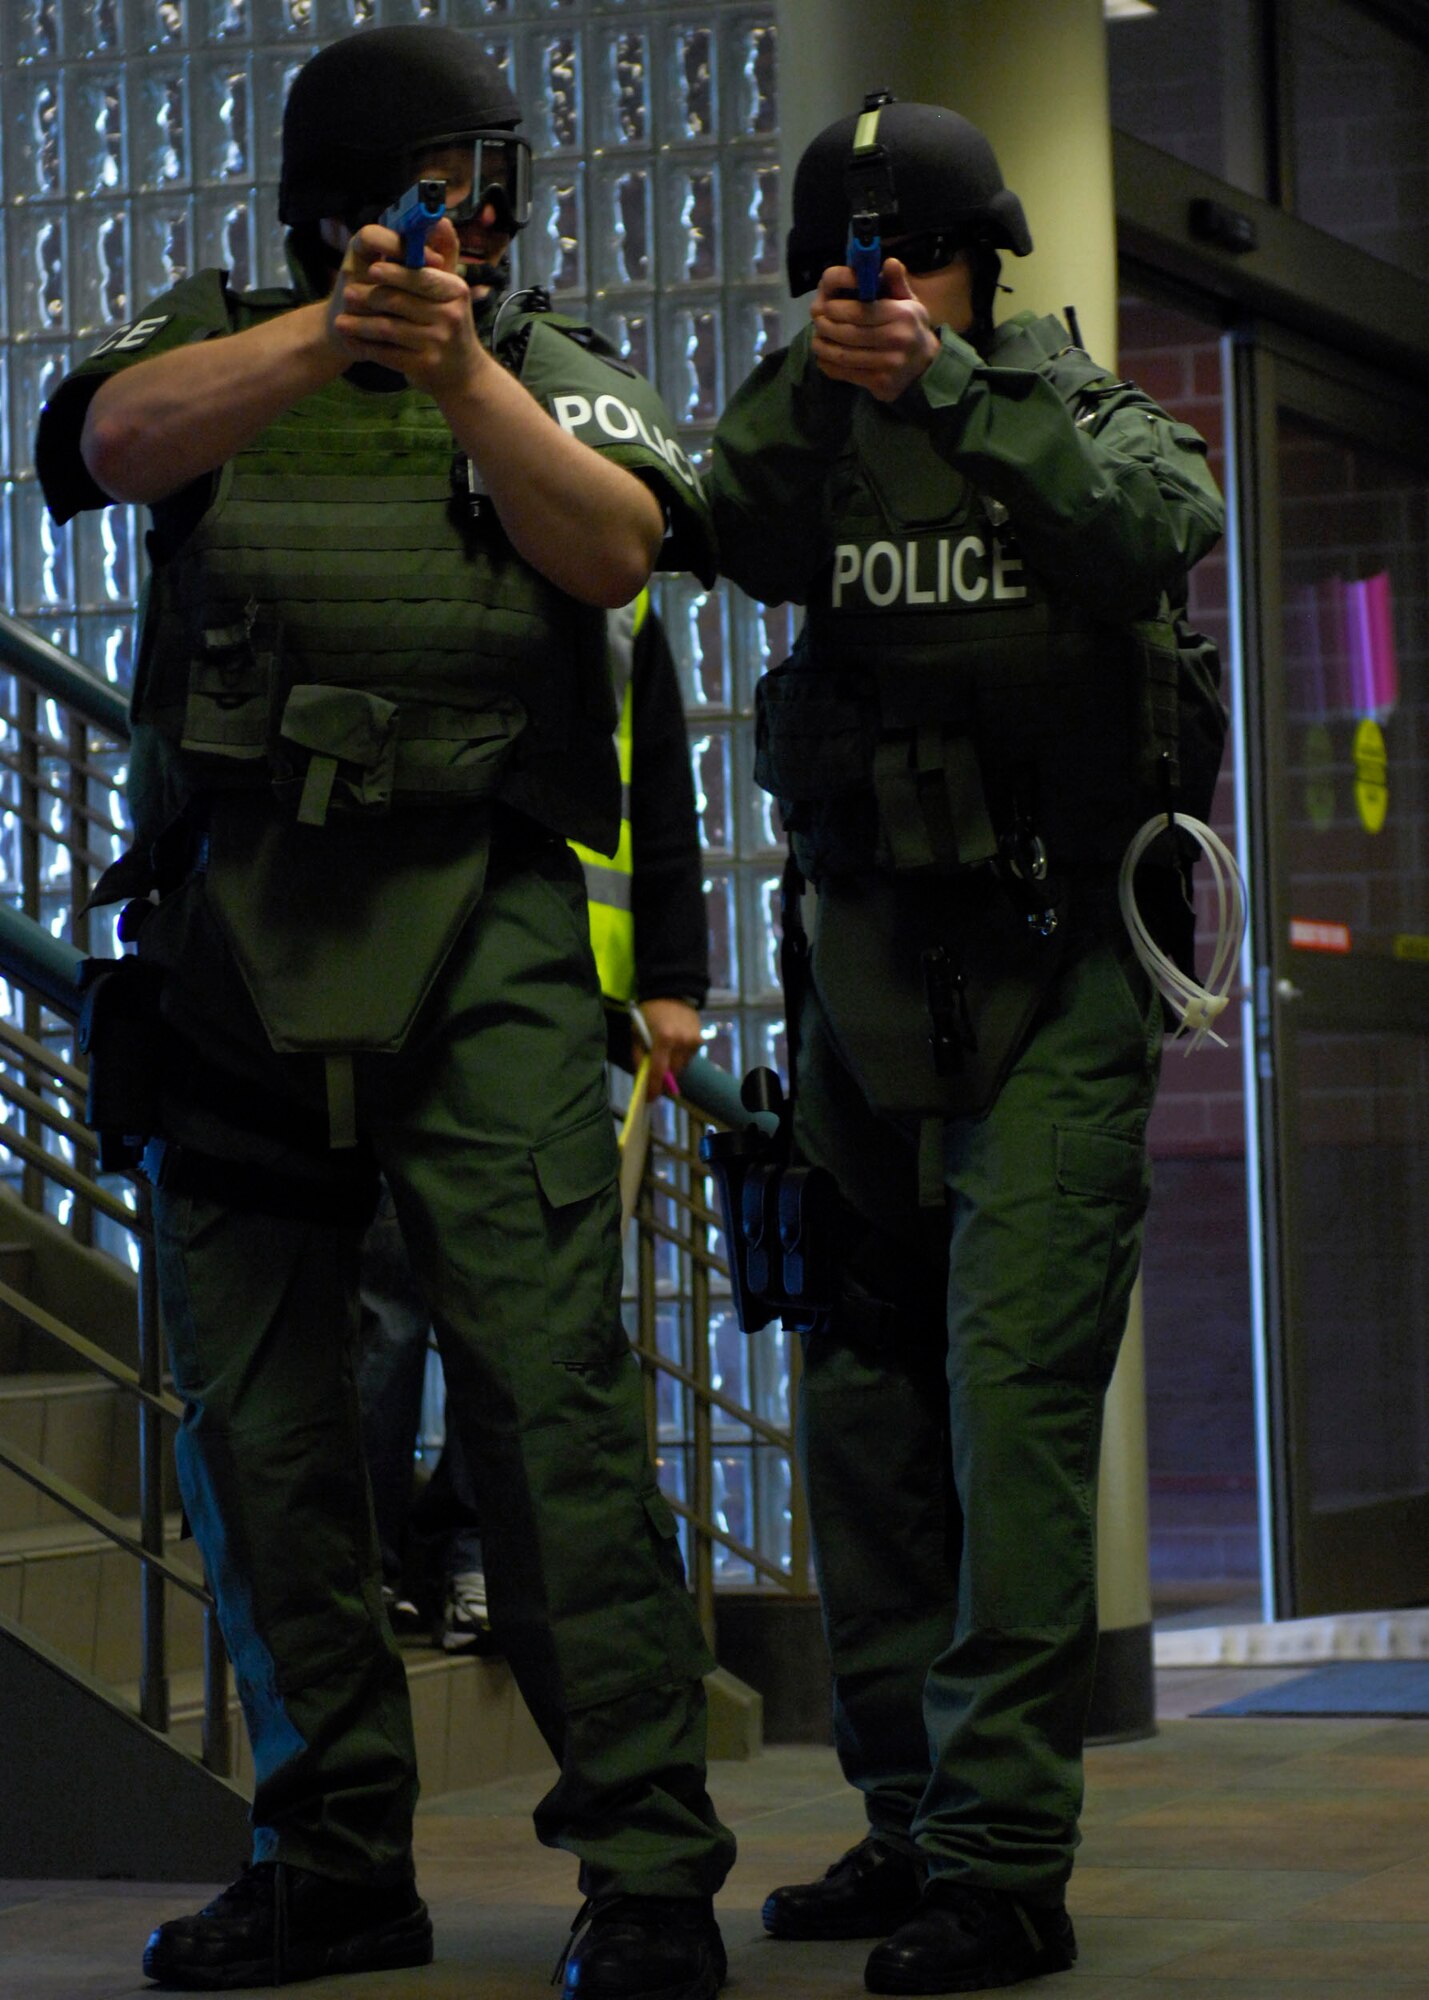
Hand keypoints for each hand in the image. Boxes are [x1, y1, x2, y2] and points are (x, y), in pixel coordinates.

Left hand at [326, 216, 489, 399]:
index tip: (372, 269)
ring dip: (360, 325)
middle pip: (400, 301)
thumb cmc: (452, 324)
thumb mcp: (453, 290)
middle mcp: (450, 315)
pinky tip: (352, 343)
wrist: (463, 375)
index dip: (395, 273)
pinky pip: (388, 353)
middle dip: (369, 297)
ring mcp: (437, 342)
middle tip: (346, 294)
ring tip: (340, 322)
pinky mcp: (424, 366)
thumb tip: (442, 219)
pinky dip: (367, 348)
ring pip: (389, 328)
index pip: (420, 276)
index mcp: (456, 290)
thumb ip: (445, 254)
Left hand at [632, 998, 702, 1095]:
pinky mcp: (700, 1041)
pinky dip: (679, 1060)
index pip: (658, 1071)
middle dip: (662, 1081)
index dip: (653, 1088)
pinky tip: (673, 1050)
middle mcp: (682, 1042)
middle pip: (672, 1073)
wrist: (672, 992)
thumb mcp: (637, 1033)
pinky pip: (688, 1059)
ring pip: (681, 1068)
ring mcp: (694, 1042)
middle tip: (653, 1083)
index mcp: (664, 1039)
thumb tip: (641, 1080)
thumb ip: (639, 1057)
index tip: (649, 1099)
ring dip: (671, 1070)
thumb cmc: (649, 1012)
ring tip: (663, 1060)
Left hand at [808, 257, 939, 402]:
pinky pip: (847, 374)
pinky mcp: (880, 383)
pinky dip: (830, 366)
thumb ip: (896, 282)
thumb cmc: (912, 327)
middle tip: (817, 322)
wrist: (926, 364)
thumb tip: (889, 262)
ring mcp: (888, 364)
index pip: (860, 311)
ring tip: (817, 340)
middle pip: (849, 334)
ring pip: (844, 356)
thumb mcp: (909, 301)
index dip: (837, 309)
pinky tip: (824, 358)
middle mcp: (896, 340)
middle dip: (826, 327)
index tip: (826, 306)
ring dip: (824, 348)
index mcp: (901, 315)